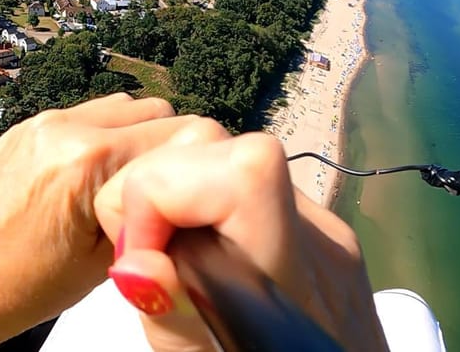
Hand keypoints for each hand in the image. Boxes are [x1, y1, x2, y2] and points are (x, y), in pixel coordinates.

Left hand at [0, 94, 223, 350]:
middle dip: (168, 147)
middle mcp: (61, 128)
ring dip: (136, 135)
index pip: (179, 133)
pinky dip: (103, 135)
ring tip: (126, 183)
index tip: (193, 191)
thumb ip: (151, 210)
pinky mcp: (23, 129)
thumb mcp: (108, 260)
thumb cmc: (25, 287)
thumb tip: (186, 183)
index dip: (195, 165)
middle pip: (155, 110)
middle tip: (162, 189)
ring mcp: (38, 123)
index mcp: (86, 160)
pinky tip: (95, 176)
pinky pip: (84, 114)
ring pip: (122, 106)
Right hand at [94, 132, 388, 351]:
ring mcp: (326, 229)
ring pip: (229, 155)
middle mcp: (319, 237)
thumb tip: (133, 260)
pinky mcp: (323, 231)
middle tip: (149, 259)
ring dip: (178, 193)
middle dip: (156, 187)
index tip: (141, 257)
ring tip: (174, 259)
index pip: (241, 171)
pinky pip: (250, 187)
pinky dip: (207, 208)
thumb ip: (173, 315)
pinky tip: (210, 260)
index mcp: (294, 278)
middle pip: (218, 144)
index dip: (162, 192)